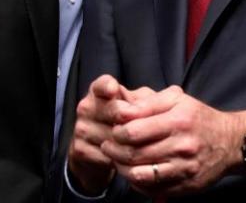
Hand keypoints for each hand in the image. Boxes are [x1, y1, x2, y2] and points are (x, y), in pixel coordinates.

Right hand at [68, 76, 155, 194]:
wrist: (97, 154)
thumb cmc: (122, 123)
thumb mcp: (133, 107)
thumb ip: (145, 100)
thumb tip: (165, 98)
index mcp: (98, 92)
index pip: (101, 85)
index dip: (107, 86)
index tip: (114, 90)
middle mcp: (86, 107)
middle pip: (113, 111)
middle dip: (134, 121)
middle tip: (150, 129)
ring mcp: (81, 129)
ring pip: (112, 136)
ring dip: (131, 144)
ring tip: (146, 146)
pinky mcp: (81, 150)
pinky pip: (106, 155)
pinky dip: (121, 159)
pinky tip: (132, 160)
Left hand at [100, 85, 245, 197]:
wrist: (231, 142)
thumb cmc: (199, 118)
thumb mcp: (177, 99)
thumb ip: (148, 102)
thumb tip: (121, 109)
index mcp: (177, 121)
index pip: (133, 131)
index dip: (116, 131)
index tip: (113, 129)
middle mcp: (182, 147)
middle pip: (133, 154)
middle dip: (113, 150)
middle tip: (107, 145)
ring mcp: (184, 169)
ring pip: (140, 175)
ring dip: (121, 168)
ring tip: (117, 159)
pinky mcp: (185, 187)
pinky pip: (152, 190)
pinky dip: (136, 183)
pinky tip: (133, 172)